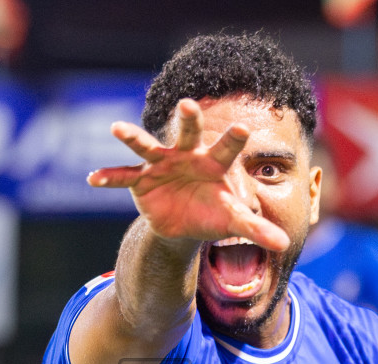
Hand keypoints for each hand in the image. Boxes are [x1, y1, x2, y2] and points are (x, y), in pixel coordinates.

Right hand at [87, 98, 288, 252]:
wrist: (186, 221)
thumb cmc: (214, 212)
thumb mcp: (234, 221)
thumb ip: (256, 229)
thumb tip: (285, 244)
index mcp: (214, 161)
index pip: (227, 148)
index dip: (234, 139)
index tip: (244, 128)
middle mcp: (187, 155)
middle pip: (188, 134)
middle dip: (188, 120)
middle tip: (187, 105)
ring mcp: (161, 164)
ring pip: (147, 146)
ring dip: (133, 137)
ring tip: (117, 128)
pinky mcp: (141, 180)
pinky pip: (123, 177)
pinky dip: (109, 177)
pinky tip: (92, 178)